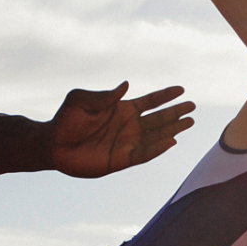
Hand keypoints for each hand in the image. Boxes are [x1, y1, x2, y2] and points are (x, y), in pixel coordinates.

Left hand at [48, 82, 193, 177]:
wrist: (53, 145)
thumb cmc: (65, 120)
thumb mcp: (80, 100)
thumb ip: (103, 95)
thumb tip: (126, 86)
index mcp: (121, 109)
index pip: (149, 101)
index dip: (165, 96)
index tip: (181, 89)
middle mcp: (128, 126)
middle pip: (158, 118)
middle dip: (175, 112)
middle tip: (193, 107)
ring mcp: (126, 143)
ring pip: (156, 135)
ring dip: (173, 129)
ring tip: (189, 122)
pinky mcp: (121, 160)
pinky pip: (144, 154)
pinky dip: (158, 148)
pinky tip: (171, 141)